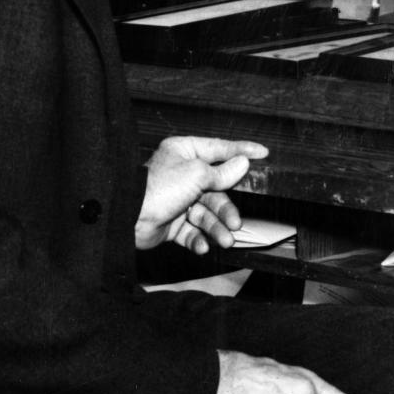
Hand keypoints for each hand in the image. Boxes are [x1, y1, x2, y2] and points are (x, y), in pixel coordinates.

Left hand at [134, 136, 267, 253]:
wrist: (129, 218)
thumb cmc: (158, 187)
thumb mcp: (196, 173)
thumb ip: (222, 172)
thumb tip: (242, 163)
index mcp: (184, 152)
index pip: (219, 149)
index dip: (242, 151)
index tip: (263, 153)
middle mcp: (182, 174)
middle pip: (215, 189)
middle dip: (226, 209)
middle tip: (236, 222)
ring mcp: (177, 199)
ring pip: (206, 213)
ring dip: (216, 227)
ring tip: (225, 240)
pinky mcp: (171, 222)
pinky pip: (192, 230)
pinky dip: (199, 238)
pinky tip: (202, 245)